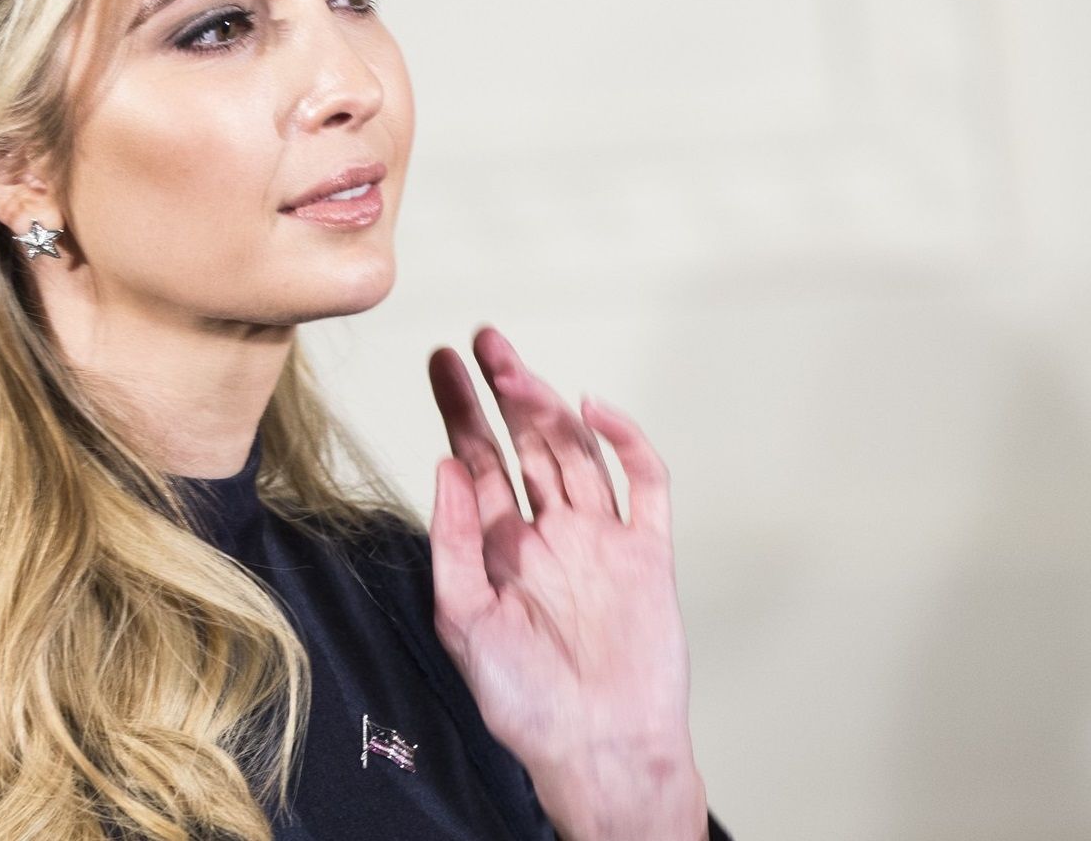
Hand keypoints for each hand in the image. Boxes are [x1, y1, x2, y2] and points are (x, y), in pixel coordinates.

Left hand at [426, 326, 705, 840]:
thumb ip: (451, 542)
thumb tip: (444, 467)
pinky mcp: (648, 553)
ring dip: (549, 404)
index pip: (477, 462)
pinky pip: (643, 484)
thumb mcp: (462, 620)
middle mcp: (551, 533)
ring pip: (576, 451)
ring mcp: (601, 538)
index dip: (460, 411)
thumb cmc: (525, 701)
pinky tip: (594, 410)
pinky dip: (625, 442)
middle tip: (483, 340)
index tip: (442, 363)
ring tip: (515, 364)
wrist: (599, 749)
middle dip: (504, 390)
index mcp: (502, 548)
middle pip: (526, 443)